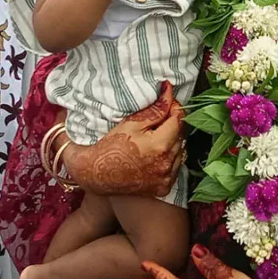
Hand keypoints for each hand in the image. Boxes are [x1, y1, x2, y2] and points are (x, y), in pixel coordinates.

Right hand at [59, 82, 185, 195]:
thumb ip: (155, 108)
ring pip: (180, 151)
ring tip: (155, 137)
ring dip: (173, 141)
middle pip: (181, 135)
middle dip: (173, 124)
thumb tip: (169, 91)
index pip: (179, 119)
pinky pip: (175, 167)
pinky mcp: (164, 187)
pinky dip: (169, 158)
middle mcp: (166, 163)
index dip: (174, 108)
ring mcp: (166, 177)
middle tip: (158, 119)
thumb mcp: (132, 123)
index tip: (167, 103)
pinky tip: (155, 154)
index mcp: (160, 145)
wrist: (96, 175)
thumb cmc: (111, 146)